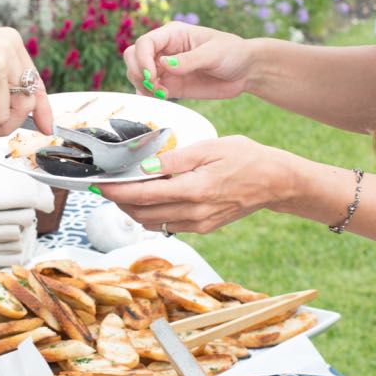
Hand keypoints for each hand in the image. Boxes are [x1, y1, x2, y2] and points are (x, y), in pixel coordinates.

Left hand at [98, 135, 287, 233]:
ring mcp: (199, 224)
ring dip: (134, 210)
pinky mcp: (203, 228)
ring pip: (153, 223)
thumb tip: (145, 168)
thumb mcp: (210, 148)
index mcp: (195, 190)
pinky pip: (169, 225)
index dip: (117, 192)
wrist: (275, 182)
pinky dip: (153, 214)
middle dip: (120, 202)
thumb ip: (175, 160)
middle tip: (108, 187)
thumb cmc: (246, 158)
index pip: (144, 196)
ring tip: (125, 191)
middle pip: (143, 214)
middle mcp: (195, 213)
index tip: (99, 186)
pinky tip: (151, 198)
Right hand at [123, 22, 253, 100]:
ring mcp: (166, 68)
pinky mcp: (171, 85)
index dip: (142, 59)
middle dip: (137, 72)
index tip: (152, 76)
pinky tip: (162, 97)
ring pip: (137, 74)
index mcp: (173, 34)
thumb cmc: (232, 53)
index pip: (144, 43)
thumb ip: (189, 60)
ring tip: (164, 93)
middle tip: (155, 86)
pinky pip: (148, 89)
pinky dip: (148, 95)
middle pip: (133, 56)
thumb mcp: (214, 54)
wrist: (246, 71)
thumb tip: (164, 65)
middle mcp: (165, 49)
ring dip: (143, 86)